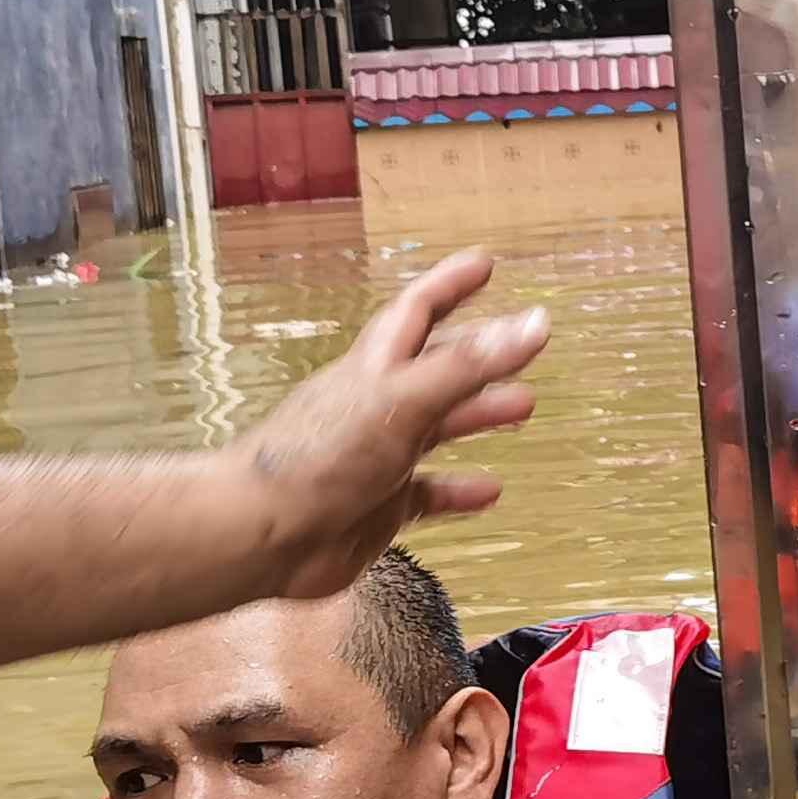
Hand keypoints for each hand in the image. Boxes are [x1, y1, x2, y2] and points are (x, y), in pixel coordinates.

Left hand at [224, 251, 546, 596]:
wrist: (263, 534)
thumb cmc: (319, 459)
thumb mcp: (402, 400)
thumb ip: (468, 366)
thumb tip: (533, 323)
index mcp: (375, 368)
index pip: (417, 312)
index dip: (450, 285)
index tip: (484, 264)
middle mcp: (377, 405)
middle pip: (435, 367)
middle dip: (478, 353)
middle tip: (521, 345)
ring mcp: (378, 455)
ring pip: (437, 426)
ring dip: (477, 414)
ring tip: (523, 406)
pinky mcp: (379, 506)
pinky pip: (429, 492)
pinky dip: (460, 489)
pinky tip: (489, 491)